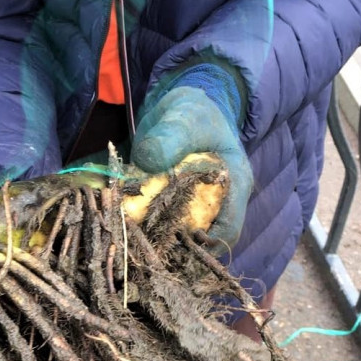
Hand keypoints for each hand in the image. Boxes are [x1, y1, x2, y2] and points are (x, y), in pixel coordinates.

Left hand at [131, 64, 252, 249]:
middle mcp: (219, 204)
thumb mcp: (185, 117)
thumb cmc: (194, 112)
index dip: (204, 245)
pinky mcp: (176, 210)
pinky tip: (126, 228)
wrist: (182, 110)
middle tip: (143, 246)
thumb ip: (171, 135)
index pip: (228, 230)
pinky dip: (146, 232)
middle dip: (174, 249)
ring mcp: (197, 209)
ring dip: (157, 244)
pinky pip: (163, 230)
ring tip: (132, 240)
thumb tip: (149, 159)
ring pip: (181, 241)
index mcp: (234, 185)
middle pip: (202, 242)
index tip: (172, 242)